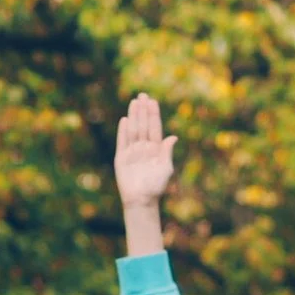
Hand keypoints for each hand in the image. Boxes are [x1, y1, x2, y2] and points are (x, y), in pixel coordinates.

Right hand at [113, 92, 176, 206]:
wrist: (142, 200)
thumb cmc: (156, 186)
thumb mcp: (166, 168)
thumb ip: (167, 152)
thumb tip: (173, 137)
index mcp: (156, 148)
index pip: (154, 127)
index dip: (154, 114)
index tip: (153, 101)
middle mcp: (144, 147)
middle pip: (143, 125)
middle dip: (143, 110)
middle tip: (143, 95)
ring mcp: (132, 151)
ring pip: (133, 129)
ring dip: (134, 116)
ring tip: (134, 102)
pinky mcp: (121, 158)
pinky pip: (122, 141)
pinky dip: (123, 131)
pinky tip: (124, 120)